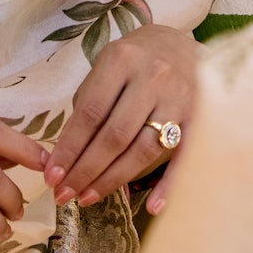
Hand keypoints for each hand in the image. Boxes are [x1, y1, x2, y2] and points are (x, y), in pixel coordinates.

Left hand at [54, 23, 198, 208]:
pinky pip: (184, 157)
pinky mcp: (201, 117)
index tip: (52, 175)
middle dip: (86, 170)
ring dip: (113, 180)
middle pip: (115, 136)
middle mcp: (152, 78)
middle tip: (65, 194)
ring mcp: (179, 98)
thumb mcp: (108, 67)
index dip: (69, 148)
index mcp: (122, 60)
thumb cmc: (135, 60)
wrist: (183, 44)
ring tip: (88, 197)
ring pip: (143, 150)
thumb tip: (66, 157)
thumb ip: (90, 105)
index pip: (90, 113)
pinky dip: (170, 185)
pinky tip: (153, 208)